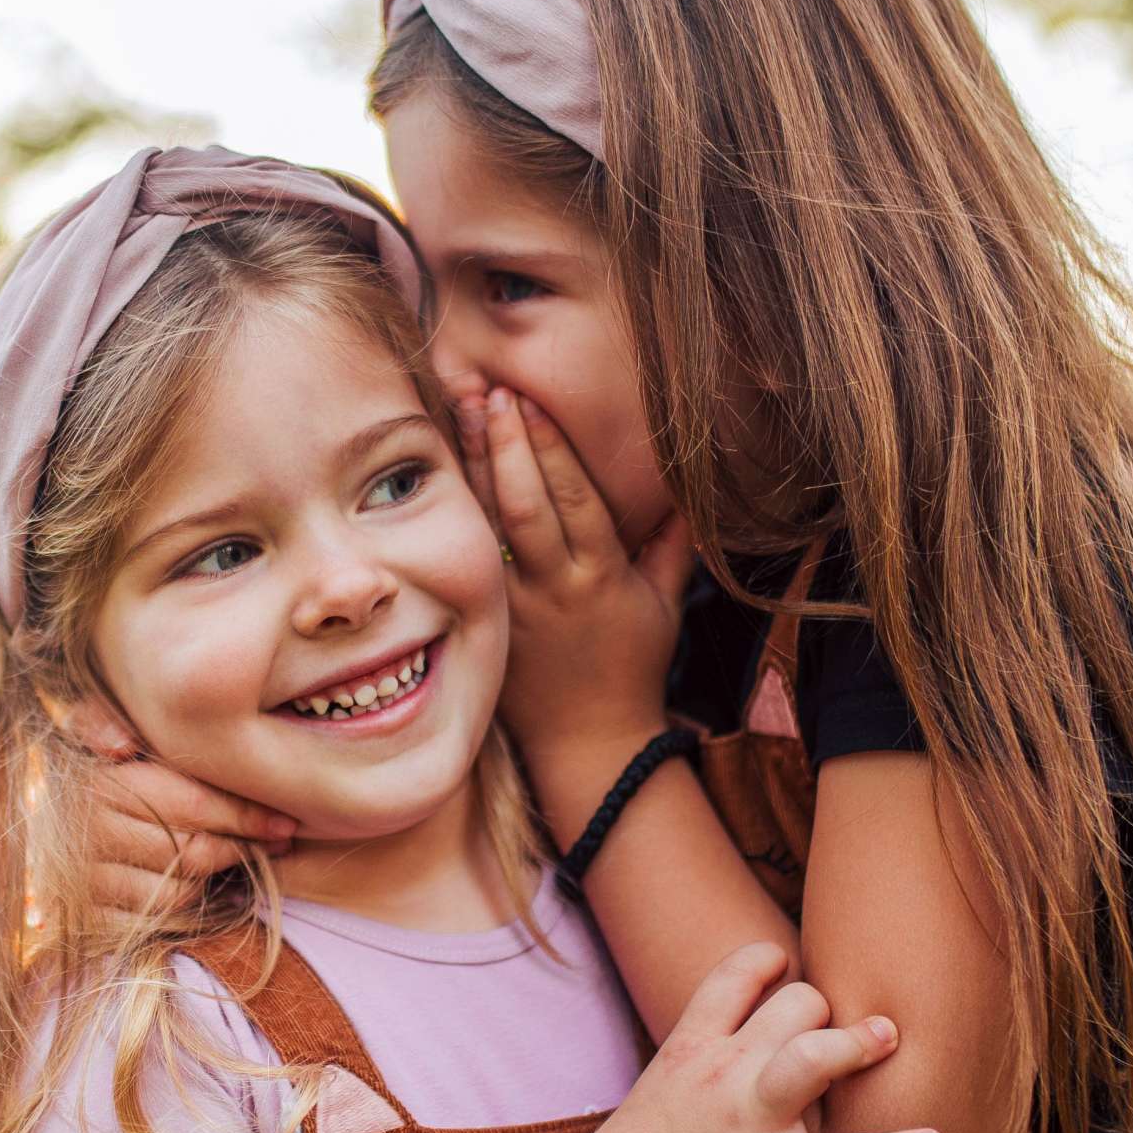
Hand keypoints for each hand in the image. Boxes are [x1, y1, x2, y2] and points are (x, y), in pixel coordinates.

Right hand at [61, 702, 297, 916]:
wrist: (33, 832)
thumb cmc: (85, 776)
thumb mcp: (90, 734)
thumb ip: (102, 721)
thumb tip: (118, 744)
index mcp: (97, 783)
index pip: (191, 803)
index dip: (245, 813)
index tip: (285, 820)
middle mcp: (87, 835)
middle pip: (192, 851)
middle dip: (243, 848)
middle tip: (277, 842)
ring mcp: (85, 884)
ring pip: (179, 891)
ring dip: (215, 879)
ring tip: (236, 858)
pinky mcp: (87, 920)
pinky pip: (156, 921)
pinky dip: (183, 908)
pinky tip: (194, 885)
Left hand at [462, 387, 692, 766]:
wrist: (589, 742)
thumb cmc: (632, 667)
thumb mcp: (664, 604)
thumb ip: (672, 544)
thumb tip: (686, 489)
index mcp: (601, 578)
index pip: (576, 500)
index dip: (552, 448)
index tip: (533, 401)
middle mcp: (554, 588)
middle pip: (525, 505)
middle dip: (506, 443)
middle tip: (488, 390)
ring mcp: (514, 606)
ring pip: (489, 526)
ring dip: (475, 465)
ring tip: (461, 410)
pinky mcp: (488, 620)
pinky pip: (471, 555)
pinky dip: (459, 509)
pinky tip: (446, 467)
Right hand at [565, 942, 938, 1132]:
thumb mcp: (655, 1092)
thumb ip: (702, 1068)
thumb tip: (753, 1060)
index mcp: (690, 1049)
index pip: (738, 974)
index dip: (770, 962)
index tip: (786, 967)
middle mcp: (725, 1072)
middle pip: (798, 1004)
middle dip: (825, 1012)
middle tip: (842, 1039)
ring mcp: (752, 1120)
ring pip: (819, 1053)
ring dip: (860, 1043)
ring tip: (887, 1038)